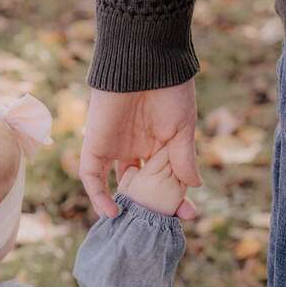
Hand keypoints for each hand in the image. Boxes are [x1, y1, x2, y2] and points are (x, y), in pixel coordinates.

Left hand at [80, 81, 200, 217]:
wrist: (144, 61)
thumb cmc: (168, 88)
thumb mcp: (182, 128)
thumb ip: (184, 158)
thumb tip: (194, 186)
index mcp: (158, 144)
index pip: (164, 179)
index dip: (175, 199)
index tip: (187, 214)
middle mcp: (135, 149)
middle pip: (141, 186)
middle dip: (152, 207)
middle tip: (165, 223)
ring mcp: (114, 147)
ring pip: (114, 184)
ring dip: (123, 205)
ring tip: (135, 225)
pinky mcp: (95, 144)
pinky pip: (91, 175)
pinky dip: (97, 194)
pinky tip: (112, 212)